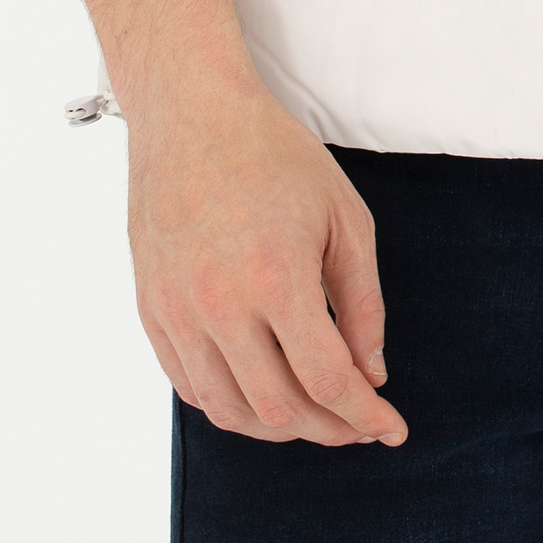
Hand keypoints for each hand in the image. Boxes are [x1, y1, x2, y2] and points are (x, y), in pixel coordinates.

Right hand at [127, 75, 408, 447]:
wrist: (191, 113)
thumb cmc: (275, 155)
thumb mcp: (344, 217)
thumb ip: (363, 302)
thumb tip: (371, 373)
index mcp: (276, 278)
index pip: (326, 381)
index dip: (364, 416)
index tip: (390, 428)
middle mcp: (220, 305)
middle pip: (279, 411)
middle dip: (329, 429)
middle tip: (358, 424)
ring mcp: (177, 312)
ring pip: (229, 412)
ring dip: (279, 428)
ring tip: (313, 415)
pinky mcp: (152, 311)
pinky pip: (190, 387)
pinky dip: (231, 406)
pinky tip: (262, 393)